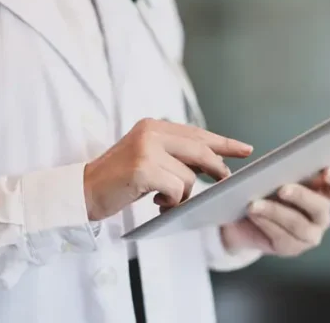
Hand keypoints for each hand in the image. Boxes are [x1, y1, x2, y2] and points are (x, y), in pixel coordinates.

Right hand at [83, 118, 252, 220]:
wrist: (83, 190)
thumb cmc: (120, 178)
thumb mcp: (150, 158)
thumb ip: (177, 155)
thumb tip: (213, 164)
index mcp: (154, 126)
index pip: (198, 133)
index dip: (224, 142)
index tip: (246, 149)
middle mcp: (151, 132)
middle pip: (201, 151)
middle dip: (217, 169)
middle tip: (224, 181)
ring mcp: (146, 149)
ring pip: (189, 175)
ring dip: (183, 194)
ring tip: (166, 200)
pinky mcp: (143, 168)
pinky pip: (176, 189)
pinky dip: (172, 201)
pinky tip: (158, 204)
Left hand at [220, 167, 329, 256]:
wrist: (244, 217)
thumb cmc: (263, 189)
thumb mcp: (273, 174)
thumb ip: (281, 168)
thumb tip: (276, 164)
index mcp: (323, 189)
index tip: (326, 172)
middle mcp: (321, 213)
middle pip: (320, 206)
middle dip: (301, 196)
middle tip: (282, 189)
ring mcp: (310, 234)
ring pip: (299, 225)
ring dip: (275, 212)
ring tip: (255, 204)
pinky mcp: (292, 248)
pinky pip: (282, 238)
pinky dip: (266, 224)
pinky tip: (254, 215)